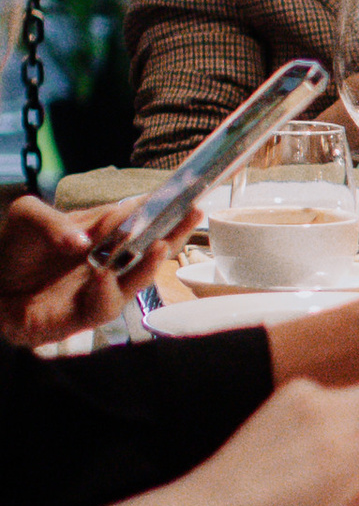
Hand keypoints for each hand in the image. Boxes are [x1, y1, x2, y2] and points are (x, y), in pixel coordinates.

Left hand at [0, 192, 183, 344]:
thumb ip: (53, 220)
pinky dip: (107, 291)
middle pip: (151, 246)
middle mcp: (108, 259)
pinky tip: (104, 276)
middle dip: (174, 231)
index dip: (163, 204)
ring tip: (162, 244)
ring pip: (138, 279)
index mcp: (101, 230)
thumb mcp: (27, 216)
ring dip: (152, 264)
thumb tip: (83, 240)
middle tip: (193, 212)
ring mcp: (100, 288)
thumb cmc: (13, 251)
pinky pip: (106, 305)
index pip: (138, 215)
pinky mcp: (86, 315)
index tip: (185, 190)